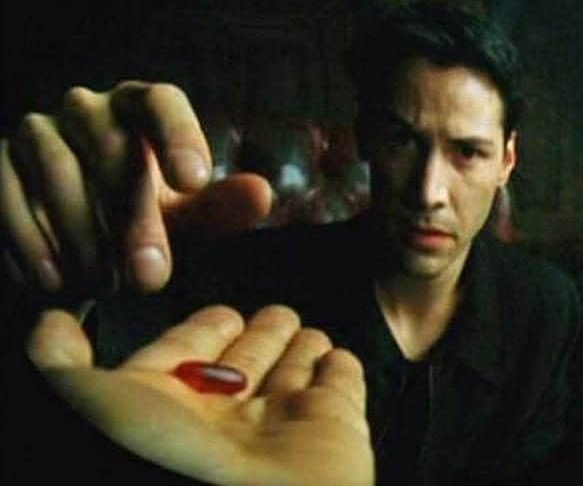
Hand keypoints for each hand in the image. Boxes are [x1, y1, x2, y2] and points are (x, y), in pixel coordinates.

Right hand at [0, 82, 272, 294]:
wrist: (70, 252)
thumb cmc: (138, 225)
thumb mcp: (183, 221)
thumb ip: (218, 209)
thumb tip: (261, 193)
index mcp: (141, 110)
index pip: (162, 103)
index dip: (179, 136)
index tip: (194, 181)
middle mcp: (88, 109)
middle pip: (112, 146)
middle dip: (134, 217)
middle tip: (151, 276)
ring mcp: (37, 132)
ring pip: (59, 172)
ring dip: (86, 237)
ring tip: (107, 284)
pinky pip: (10, 197)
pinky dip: (35, 243)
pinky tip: (56, 280)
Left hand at [27, 304, 373, 485]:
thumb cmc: (150, 457)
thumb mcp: (83, 398)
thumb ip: (61, 361)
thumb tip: (52, 324)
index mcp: (166, 411)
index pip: (188, 358)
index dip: (203, 332)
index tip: (221, 312)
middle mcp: (223, 420)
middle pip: (245, 366)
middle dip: (259, 337)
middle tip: (275, 312)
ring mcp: (280, 425)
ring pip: (292, 376)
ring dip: (300, 349)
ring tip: (306, 328)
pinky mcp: (334, 427)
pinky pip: (342, 388)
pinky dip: (343, 370)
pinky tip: (338, 354)